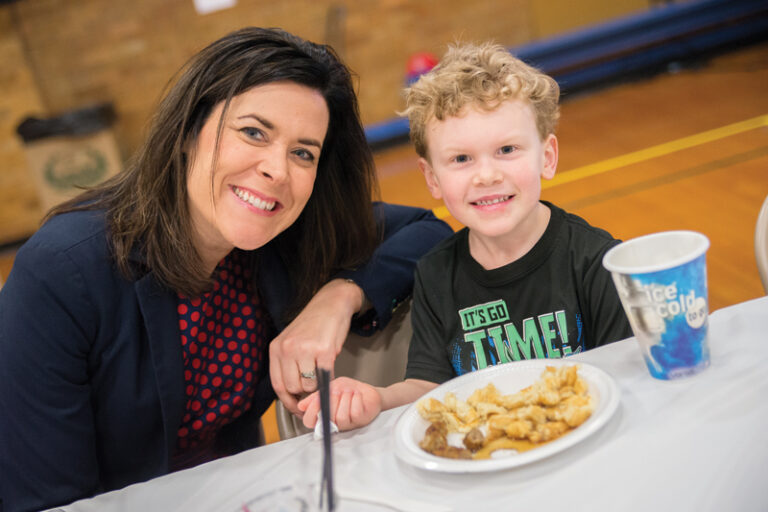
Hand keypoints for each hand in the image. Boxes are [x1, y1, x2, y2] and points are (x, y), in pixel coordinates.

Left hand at [269, 279, 364, 415]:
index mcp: (276, 348)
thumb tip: (293, 393)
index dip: (288, 402)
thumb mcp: (292, 340)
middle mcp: (288, 349)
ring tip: (321, 372)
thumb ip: (288, 363)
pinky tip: (330, 370)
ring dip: (317, 385)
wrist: (331, 303)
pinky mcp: (325, 350)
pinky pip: (325, 376)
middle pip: (292, 388)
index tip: (296, 409)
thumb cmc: (313, 323)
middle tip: (314, 389)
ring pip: (309, 385)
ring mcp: (306, 349)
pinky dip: (329, 379)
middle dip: (304, 393)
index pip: (278, 385)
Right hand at [297, 377, 382, 430]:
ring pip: (341, 416)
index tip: (317, 399)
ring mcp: (347, 424)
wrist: (368, 391)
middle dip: (332, 400)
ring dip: (345, 398)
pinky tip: (357, 394)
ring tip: (349, 391)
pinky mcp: (360, 421)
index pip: (310, 421)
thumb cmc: (349, 390)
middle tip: (337, 390)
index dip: (311, 411)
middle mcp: (334, 422)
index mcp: (324, 415)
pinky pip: (354, 412)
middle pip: (326, 418)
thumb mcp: (331, 388)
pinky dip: (355, 399)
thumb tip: (301, 405)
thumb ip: (318, 396)